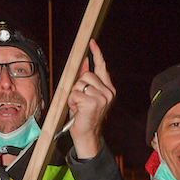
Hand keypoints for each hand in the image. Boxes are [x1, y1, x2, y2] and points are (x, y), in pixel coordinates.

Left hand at [66, 40, 115, 158]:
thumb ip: (86, 80)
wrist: (87, 136)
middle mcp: (108, 92)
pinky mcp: (93, 103)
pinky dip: (71, 102)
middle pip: (86, 75)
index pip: (102, 67)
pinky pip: (75, 94)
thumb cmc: (85, 117)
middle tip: (79, 100)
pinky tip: (77, 109)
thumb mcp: (85, 96)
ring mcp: (102, 97)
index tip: (92, 43)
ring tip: (78, 106)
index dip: (96, 54)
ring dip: (73, 95)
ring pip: (79, 84)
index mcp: (108, 89)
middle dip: (77, 86)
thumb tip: (85, 64)